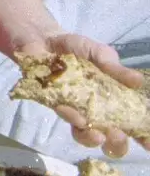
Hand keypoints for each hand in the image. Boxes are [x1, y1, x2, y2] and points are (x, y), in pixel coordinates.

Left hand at [24, 34, 149, 156]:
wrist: (43, 40)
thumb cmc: (77, 49)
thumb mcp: (100, 54)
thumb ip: (116, 68)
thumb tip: (138, 81)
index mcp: (114, 101)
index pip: (132, 124)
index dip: (143, 138)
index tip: (149, 144)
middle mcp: (97, 111)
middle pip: (111, 140)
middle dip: (116, 143)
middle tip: (117, 134)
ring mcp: (76, 111)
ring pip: (85, 136)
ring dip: (92, 138)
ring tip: (95, 132)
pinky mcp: (55, 106)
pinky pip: (64, 119)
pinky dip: (69, 116)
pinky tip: (67, 107)